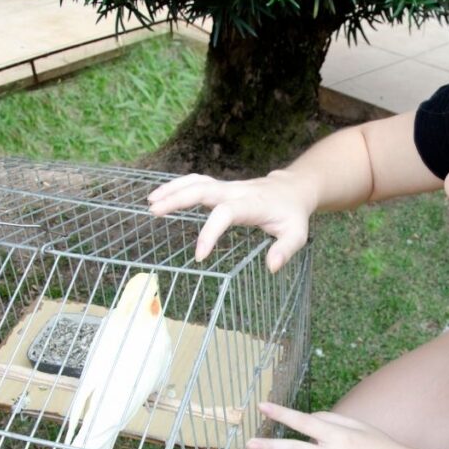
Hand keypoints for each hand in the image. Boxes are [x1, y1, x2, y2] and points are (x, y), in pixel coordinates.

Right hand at [146, 171, 314, 272]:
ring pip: (197, 182)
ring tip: (151, 202)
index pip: (226, 214)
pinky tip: (161, 195)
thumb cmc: (292, 215)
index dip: (210, 232)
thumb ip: (285, 250)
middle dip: (178, 198)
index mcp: (252, 205)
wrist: (293, 190)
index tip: (199, 256)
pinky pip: (196, 182)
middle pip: (204, 189)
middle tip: (155, 211)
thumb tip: (272, 266)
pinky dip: (177, 186)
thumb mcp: (297, 234)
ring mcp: (227, 187)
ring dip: (173, 189)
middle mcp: (236, 192)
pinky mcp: (221, 187)